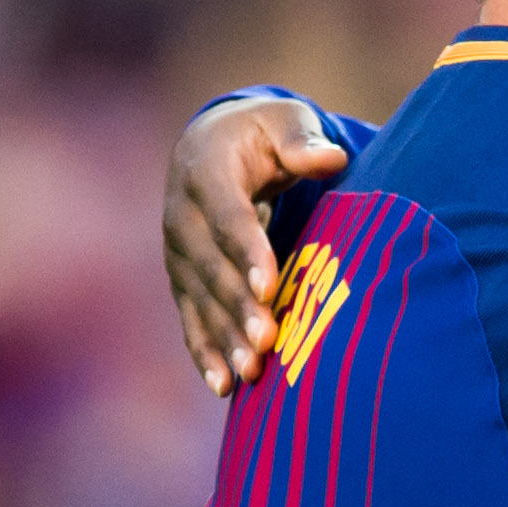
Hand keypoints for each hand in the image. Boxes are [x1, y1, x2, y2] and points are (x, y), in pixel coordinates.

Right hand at [162, 98, 348, 395]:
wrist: (211, 146)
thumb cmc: (263, 134)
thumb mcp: (286, 121)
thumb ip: (303, 139)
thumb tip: (329, 157)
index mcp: (206, 172)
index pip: (228, 216)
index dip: (247, 251)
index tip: (270, 286)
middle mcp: (181, 216)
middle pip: (211, 267)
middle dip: (238, 306)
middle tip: (267, 341)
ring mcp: (178, 252)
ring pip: (200, 300)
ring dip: (224, 338)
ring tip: (252, 372)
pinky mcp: (184, 279)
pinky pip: (191, 319)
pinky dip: (205, 353)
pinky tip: (225, 385)